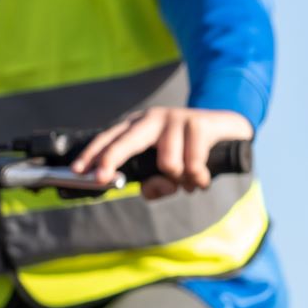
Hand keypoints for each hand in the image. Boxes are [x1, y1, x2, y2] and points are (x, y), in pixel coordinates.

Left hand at [72, 108, 253, 198]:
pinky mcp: (198, 122)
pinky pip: (192, 163)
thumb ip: (156, 184)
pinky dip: (197, 178)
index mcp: (138, 127)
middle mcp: (153, 119)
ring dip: (180, 180)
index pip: (109, 138)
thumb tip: (152, 189)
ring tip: (189, 182)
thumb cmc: (190, 152)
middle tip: (101, 177)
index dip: (93, 155)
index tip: (78, 171)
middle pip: (126, 139)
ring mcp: (175, 118)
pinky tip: (201, 179)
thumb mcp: (169, 172)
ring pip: (167, 162)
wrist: (228, 130)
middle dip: (110, 158)